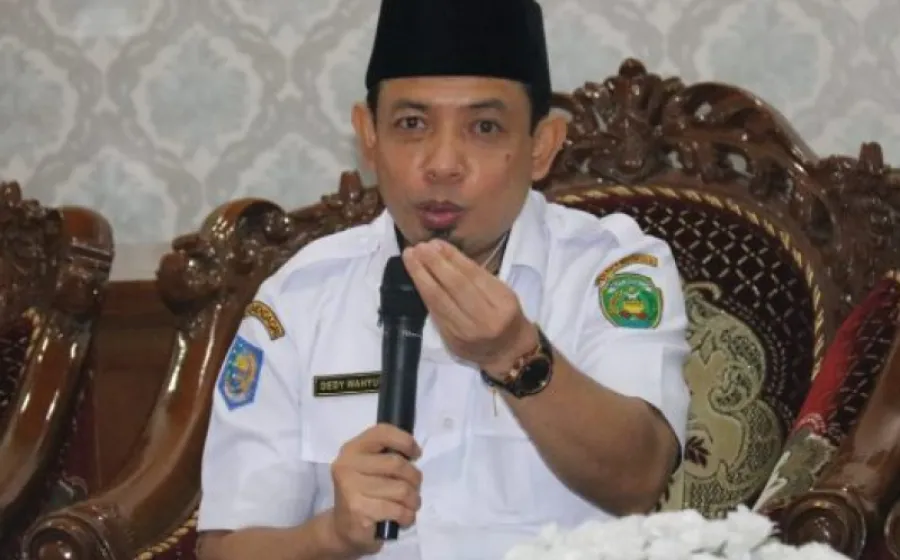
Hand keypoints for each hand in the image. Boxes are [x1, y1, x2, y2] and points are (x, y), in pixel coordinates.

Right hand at [328, 424, 422, 555]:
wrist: (342, 528)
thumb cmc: (363, 493)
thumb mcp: (369, 467)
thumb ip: (386, 455)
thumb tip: (413, 452)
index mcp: (352, 449)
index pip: (382, 433)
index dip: (405, 441)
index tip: (416, 454)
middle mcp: (347, 465)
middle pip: (397, 464)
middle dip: (414, 477)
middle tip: (414, 487)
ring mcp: (351, 489)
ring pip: (401, 489)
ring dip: (413, 500)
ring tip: (411, 504)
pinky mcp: (359, 511)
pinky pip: (398, 510)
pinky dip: (408, 515)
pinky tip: (404, 517)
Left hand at [402, 239, 537, 376]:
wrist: (508, 351)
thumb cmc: (505, 315)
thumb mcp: (502, 293)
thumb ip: (478, 277)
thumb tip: (445, 253)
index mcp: (502, 303)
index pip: (474, 276)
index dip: (453, 258)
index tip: (436, 243)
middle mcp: (485, 319)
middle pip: (455, 287)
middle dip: (434, 264)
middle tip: (419, 247)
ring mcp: (466, 332)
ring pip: (440, 300)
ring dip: (421, 276)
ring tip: (410, 258)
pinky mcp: (452, 341)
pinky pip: (435, 313)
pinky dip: (424, 293)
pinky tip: (416, 279)